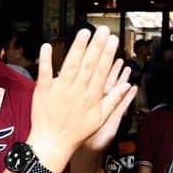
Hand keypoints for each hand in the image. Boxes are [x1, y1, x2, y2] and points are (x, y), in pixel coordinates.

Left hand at [28, 27, 135, 167]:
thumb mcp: (100, 119)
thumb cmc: (76, 132)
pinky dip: (46, 60)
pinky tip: (48, 46)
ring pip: (70, 65)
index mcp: (91, 95)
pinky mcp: (44, 91)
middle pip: (89, 64)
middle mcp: (77, 90)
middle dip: (96, 45)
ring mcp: (60, 89)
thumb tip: (127, 86)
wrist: (52, 143)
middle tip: (102, 30)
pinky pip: (45, 73)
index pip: (102, 71)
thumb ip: (114, 100)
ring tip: (84, 33)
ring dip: (77, 48)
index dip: (108, 54)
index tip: (112, 39)